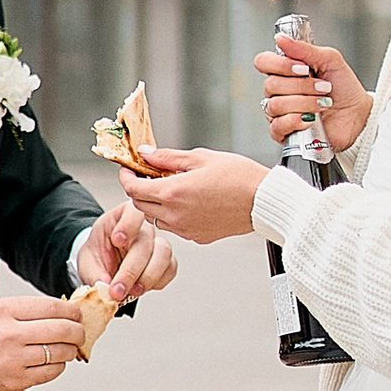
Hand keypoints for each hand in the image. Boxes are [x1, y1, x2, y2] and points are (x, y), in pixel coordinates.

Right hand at [0, 293, 88, 390]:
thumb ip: (25, 310)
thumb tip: (60, 311)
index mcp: (4, 311)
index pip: (51, 307)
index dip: (71, 311)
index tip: (76, 314)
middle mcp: (10, 334)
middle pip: (61, 329)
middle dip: (77, 331)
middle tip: (79, 332)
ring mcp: (14, 359)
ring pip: (60, 352)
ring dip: (70, 350)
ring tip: (67, 348)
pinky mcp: (17, 380)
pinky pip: (51, 372)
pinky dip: (58, 366)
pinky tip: (53, 362)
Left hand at [75, 200, 177, 305]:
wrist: (104, 265)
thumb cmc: (98, 255)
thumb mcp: (88, 261)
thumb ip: (94, 273)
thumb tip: (104, 287)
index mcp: (123, 217)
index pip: (133, 212)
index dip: (128, 225)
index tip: (117, 240)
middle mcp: (144, 229)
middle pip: (145, 244)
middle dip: (131, 270)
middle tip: (118, 290)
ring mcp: (157, 244)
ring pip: (163, 256)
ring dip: (147, 277)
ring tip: (132, 291)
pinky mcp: (166, 261)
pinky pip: (170, 270)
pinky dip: (157, 283)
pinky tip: (142, 288)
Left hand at [117, 144, 267, 246]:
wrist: (263, 201)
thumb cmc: (238, 176)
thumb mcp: (200, 157)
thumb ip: (167, 157)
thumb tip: (145, 153)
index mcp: (173, 192)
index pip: (133, 188)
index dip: (126, 177)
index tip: (128, 169)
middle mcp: (175, 215)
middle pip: (139, 204)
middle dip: (138, 189)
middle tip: (147, 175)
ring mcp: (185, 229)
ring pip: (155, 217)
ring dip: (155, 203)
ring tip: (170, 187)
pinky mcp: (197, 237)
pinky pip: (174, 226)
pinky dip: (172, 214)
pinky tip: (187, 201)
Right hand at [251, 34, 371, 152]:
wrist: (359, 115)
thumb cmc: (345, 88)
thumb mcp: (330, 60)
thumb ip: (304, 49)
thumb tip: (280, 38)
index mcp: (286, 70)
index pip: (263, 62)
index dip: (279, 64)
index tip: (303, 68)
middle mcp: (279, 91)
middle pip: (271, 85)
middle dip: (302, 86)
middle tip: (323, 87)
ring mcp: (280, 112)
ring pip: (275, 105)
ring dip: (304, 103)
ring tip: (323, 103)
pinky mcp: (284, 132)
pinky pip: (277, 126)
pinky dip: (296, 121)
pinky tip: (311, 119)